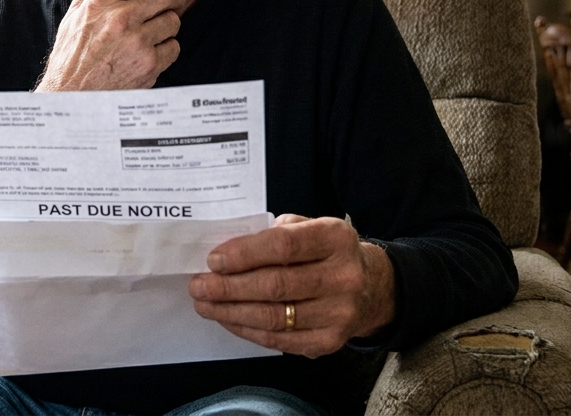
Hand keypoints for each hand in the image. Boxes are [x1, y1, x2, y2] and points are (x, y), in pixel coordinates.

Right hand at [36, 0, 189, 90]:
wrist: (73, 97)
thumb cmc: (71, 56)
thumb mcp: (73, 18)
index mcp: (102, 3)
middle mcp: (121, 20)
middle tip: (169, 1)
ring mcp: (137, 43)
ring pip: (173, 20)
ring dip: (168, 24)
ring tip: (153, 32)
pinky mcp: (149, 65)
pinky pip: (174, 47)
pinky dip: (167, 49)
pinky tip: (151, 52)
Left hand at [188, 214, 395, 357]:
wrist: (371, 288)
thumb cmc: (325, 253)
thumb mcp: (310, 228)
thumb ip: (274, 234)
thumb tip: (227, 253)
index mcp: (336, 238)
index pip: (284, 246)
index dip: (244, 253)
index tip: (214, 260)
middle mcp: (343, 276)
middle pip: (276, 285)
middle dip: (229, 287)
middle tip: (198, 286)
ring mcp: (339, 313)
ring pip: (274, 317)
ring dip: (231, 311)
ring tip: (205, 304)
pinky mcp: (330, 341)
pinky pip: (280, 340)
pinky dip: (248, 330)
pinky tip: (228, 319)